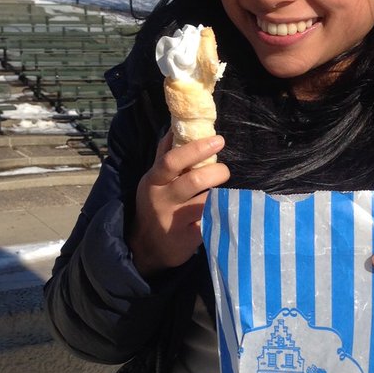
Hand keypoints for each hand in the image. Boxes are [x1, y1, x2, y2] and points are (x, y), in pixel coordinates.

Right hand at [130, 132, 229, 276]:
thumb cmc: (154, 205)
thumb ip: (165, 154)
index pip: (172, 160)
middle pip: (193, 180)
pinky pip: (210, 223)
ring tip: (225, 192)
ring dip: (219, 195)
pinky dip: (221, 215)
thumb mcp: (153, 180)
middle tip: (225, 170)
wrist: (146, 247)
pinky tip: (226, 211)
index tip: (218, 140)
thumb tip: (176, 125)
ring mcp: (174, 221)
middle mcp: (162, 200)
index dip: (196, 149)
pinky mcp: (187, 239)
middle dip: (216, 172)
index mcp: (154, 180)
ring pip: (205, 203)